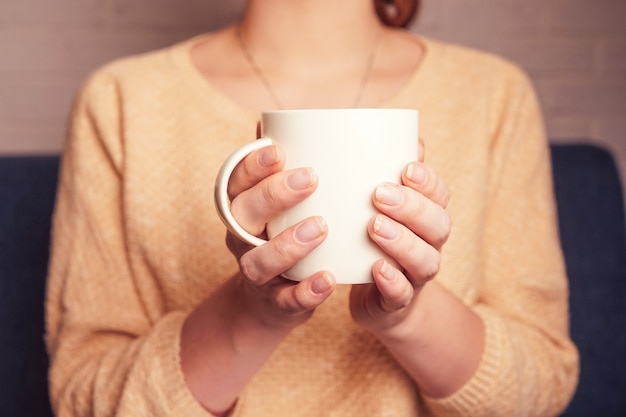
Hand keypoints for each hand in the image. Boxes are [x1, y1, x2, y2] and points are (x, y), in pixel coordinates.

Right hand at [225, 143, 335, 328]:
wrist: (271, 301)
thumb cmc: (280, 235)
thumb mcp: (275, 203)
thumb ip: (278, 168)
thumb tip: (277, 118)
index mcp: (241, 208)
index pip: (235, 182)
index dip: (252, 165)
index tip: (278, 149)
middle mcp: (241, 239)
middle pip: (243, 215)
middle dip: (272, 195)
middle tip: (309, 178)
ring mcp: (257, 274)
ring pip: (259, 261)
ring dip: (288, 244)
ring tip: (321, 227)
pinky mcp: (276, 303)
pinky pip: (286, 300)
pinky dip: (306, 291)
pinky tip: (329, 279)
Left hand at [350, 140, 450, 335]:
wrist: (379, 301)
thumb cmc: (376, 242)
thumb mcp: (382, 208)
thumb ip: (390, 175)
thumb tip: (407, 135)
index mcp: (426, 218)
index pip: (440, 196)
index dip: (428, 182)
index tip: (406, 168)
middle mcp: (429, 245)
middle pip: (438, 225)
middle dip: (413, 207)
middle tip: (379, 194)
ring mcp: (416, 276)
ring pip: (426, 260)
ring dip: (403, 242)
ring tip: (374, 226)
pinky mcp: (398, 303)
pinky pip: (402, 295)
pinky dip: (392, 283)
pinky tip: (376, 269)